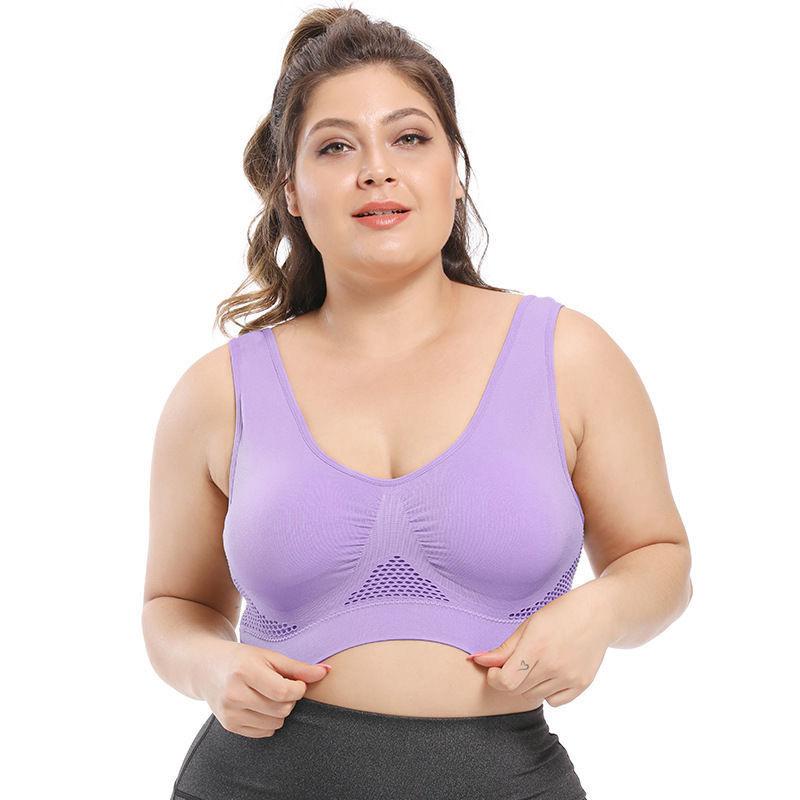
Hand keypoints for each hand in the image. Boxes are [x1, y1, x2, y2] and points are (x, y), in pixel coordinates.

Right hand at [199, 640, 331, 737]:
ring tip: (269, 696)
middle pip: (281, 710)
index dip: (298, 689)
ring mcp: (229, 713)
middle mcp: (234, 694)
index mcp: (245, 671)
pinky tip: (260, 706)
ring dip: (280, 712)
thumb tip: (327, 672)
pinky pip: (263, 733)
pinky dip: (269, 722)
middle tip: (282, 687)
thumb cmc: (243, 659)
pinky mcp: (229, 725)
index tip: (298, 683)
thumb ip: (298, 667)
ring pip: (275, 724)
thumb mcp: (269, 656)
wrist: (207, 667)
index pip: (283, 692)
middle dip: (289, 700)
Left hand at [467, 583, 613, 706]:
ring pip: (534, 696)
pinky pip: (554, 701)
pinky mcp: (581, 685)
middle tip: (512, 665)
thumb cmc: (560, 614)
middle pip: (517, 690)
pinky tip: (550, 672)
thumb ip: (504, 648)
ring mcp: (569, 677)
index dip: (494, 678)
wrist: (599, 614)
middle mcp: (553, 665)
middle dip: (508, 680)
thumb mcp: (528, 625)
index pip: (506, 681)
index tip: (494, 669)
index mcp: (536, 646)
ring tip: (535, 663)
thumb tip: (477, 661)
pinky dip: (547, 691)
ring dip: (527, 685)